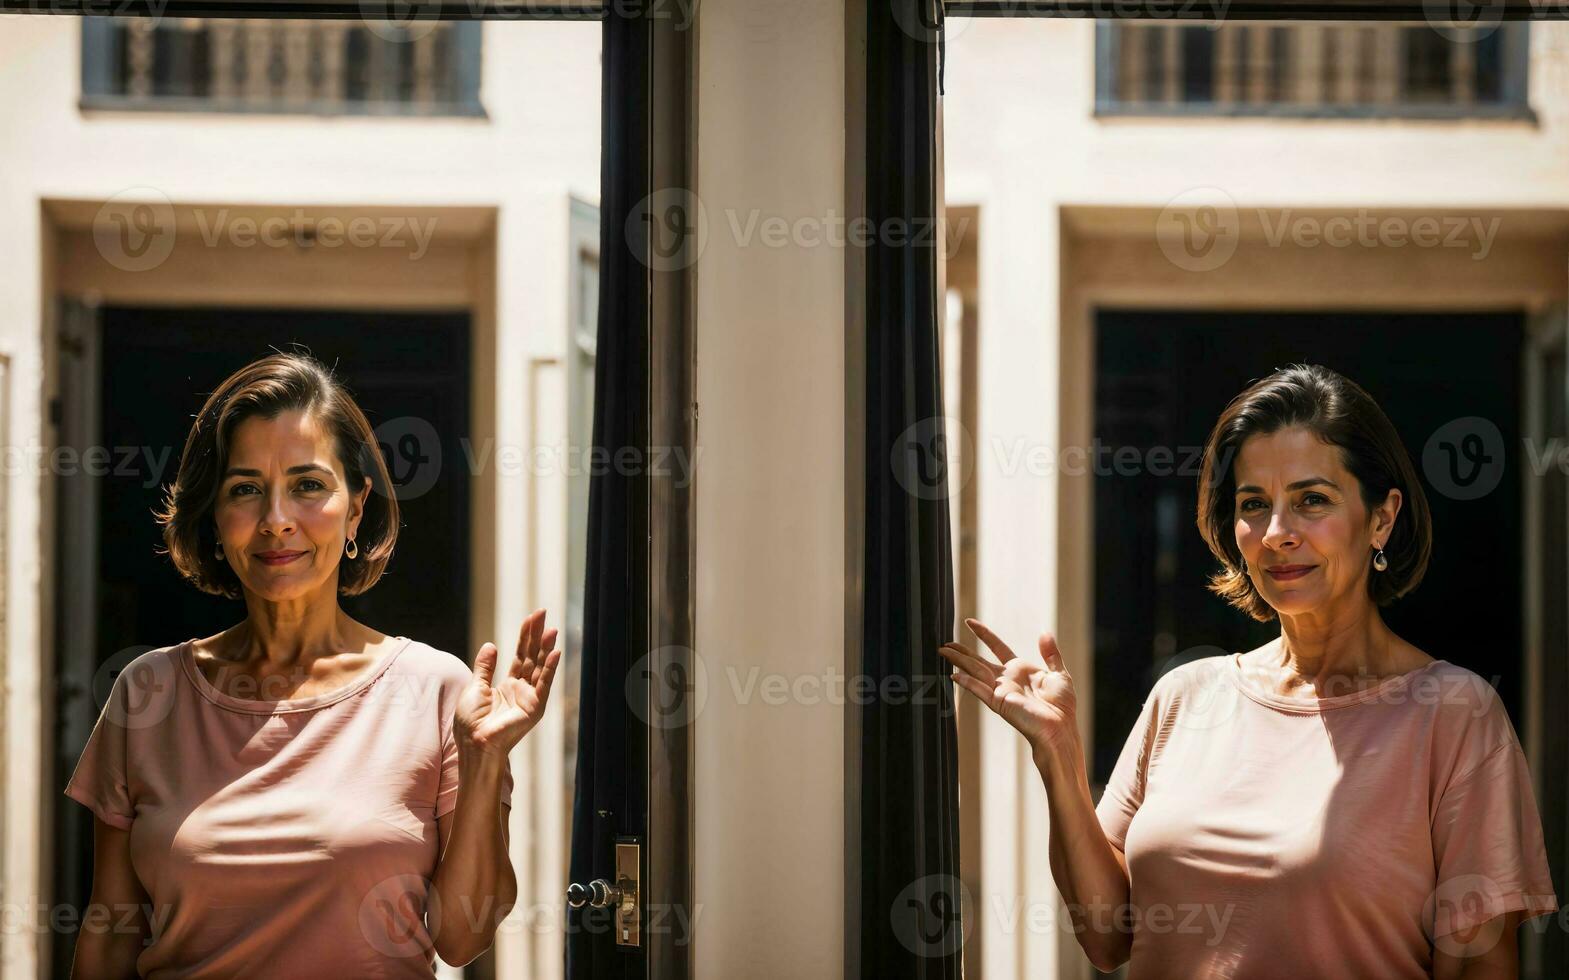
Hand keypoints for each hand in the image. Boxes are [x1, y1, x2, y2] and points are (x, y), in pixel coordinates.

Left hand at [454, 608, 561, 758]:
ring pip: (539, 667)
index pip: (521, 655)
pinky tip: (555, 653)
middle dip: (537, 635)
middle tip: (543, 613)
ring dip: (546, 648)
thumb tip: (491, 645)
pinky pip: (543, 685)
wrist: (473, 744)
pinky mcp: (534, 708)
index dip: (525, 636)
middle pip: (533, 657)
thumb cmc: (471, 722)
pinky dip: (549, 669)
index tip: (532, 617)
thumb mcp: (475, 688)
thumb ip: (485, 667)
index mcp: (508, 686)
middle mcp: (522, 690)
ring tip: (552, 629)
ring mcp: (530, 698)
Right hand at [940, 618, 1078, 762]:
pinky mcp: (999, 702)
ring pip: (974, 671)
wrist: (1061, 728)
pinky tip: (953, 675)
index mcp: (1020, 670)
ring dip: (959, 661)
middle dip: (962, 651)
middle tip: (945, 643)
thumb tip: (1045, 633)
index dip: (983, 635)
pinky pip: (979, 689)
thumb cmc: (1063, 707)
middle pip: (978, 660)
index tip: (970, 623)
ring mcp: (1001, 690)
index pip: (997, 647)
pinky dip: (966, 683)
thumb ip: (1051, 653)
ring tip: (943, 651)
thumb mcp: (1059, 674)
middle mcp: (1007, 679)